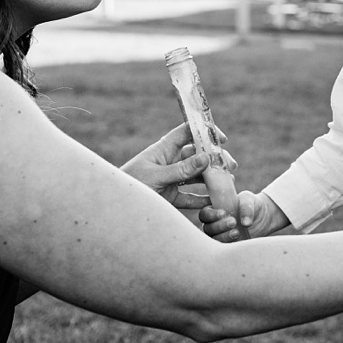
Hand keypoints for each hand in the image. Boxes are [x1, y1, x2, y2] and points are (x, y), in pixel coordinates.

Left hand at [120, 123, 235, 211]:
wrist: (112, 210)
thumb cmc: (129, 187)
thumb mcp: (155, 177)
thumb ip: (181, 170)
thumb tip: (206, 157)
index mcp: (164, 149)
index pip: (187, 132)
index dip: (204, 132)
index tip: (222, 139)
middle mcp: (170, 162)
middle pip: (197, 155)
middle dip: (215, 159)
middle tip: (231, 166)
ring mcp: (171, 179)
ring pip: (197, 176)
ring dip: (212, 179)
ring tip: (229, 183)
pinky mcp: (169, 197)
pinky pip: (190, 197)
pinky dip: (202, 200)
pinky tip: (215, 202)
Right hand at [199, 190, 290, 243]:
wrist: (263, 218)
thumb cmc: (251, 205)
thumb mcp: (249, 200)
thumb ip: (246, 207)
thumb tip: (246, 223)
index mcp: (214, 211)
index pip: (205, 214)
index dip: (211, 215)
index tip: (223, 213)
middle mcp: (214, 225)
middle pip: (208, 228)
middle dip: (219, 226)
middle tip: (233, 222)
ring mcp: (220, 237)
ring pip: (214, 240)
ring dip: (224, 236)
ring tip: (237, 232)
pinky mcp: (228, 246)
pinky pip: (223, 250)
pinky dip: (229, 245)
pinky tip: (238, 240)